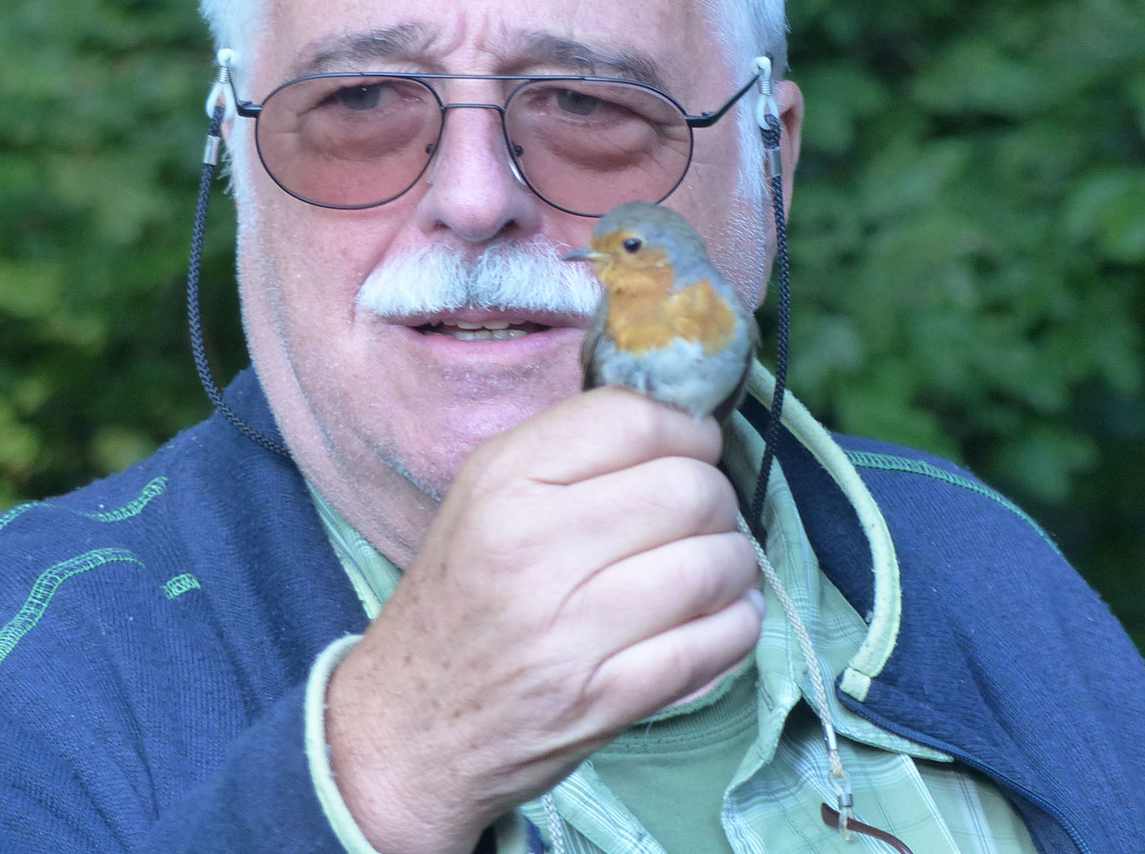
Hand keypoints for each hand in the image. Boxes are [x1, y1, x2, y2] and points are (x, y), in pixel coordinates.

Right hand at [324, 387, 761, 853]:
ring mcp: (571, 630)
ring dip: (734, 564)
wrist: (408, 727)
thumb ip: (576, 451)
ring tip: (712, 569)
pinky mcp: (605, 700)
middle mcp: (533, 546)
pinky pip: (718, 642)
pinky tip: (718, 617)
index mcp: (504, 480)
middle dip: (717, 500)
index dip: (686, 429)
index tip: (690, 451)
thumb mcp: (487, 496)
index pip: (636, 418)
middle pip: (691, 489)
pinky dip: (736, 625)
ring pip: (716, 563)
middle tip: (700, 519)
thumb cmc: (463, 598)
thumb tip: (687, 423)